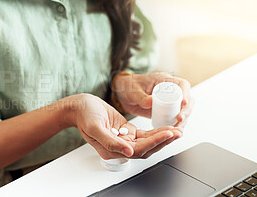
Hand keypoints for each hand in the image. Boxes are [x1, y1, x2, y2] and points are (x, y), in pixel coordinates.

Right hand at [62, 94, 181, 159]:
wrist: (79, 107)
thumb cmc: (84, 115)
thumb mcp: (95, 127)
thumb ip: (110, 142)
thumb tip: (128, 151)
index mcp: (111, 150)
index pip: (138, 150)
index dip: (154, 142)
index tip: (167, 134)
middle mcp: (119, 147)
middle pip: (146, 148)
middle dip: (163, 141)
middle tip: (178, 132)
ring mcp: (124, 139)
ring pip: (147, 142)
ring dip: (161, 137)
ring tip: (176, 130)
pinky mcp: (126, 131)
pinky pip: (144, 134)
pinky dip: (155, 131)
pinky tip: (165, 128)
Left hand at [113, 72, 193, 128]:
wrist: (122, 94)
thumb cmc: (128, 87)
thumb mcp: (133, 91)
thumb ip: (141, 97)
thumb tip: (151, 102)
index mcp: (165, 81)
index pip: (182, 84)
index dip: (186, 93)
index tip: (183, 103)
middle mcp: (170, 91)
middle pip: (187, 100)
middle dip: (186, 110)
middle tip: (180, 119)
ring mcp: (169, 102)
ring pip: (183, 111)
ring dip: (183, 120)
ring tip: (178, 129)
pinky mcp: (165, 112)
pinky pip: (174, 118)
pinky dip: (176, 125)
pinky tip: (174, 132)